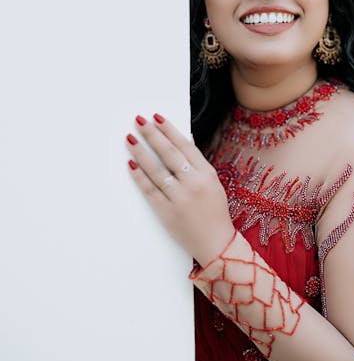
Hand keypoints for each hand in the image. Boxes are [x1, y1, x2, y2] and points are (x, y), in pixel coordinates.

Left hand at [126, 114, 234, 265]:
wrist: (216, 243)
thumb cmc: (215, 212)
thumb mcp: (213, 183)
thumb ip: (198, 162)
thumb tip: (185, 139)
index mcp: (207, 174)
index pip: (185, 145)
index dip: (169, 130)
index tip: (157, 117)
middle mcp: (194, 183)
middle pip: (168, 153)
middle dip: (152, 135)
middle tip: (139, 121)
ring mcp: (180, 198)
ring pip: (156, 170)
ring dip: (141, 152)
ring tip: (130, 139)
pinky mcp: (167, 213)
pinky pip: (150, 191)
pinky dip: (139, 177)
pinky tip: (131, 164)